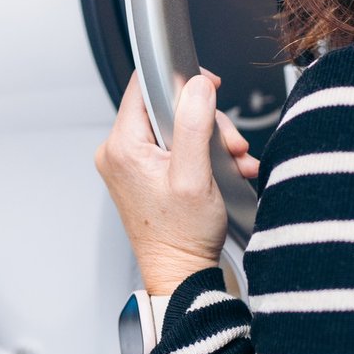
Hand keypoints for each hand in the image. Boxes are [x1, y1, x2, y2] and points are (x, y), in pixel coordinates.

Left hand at [94, 72, 259, 293]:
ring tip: (234, 162)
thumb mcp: (195, 175)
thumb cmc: (183, 236)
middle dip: (206, 121)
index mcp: (122, 146)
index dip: (180, 79)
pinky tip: (225, 170)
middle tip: (231, 144)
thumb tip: (197, 84)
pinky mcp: (142, 174)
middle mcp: (118, 152)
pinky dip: (201, 155)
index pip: (144, 85)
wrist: (180, 274)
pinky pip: (173, 147)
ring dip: (210, 141)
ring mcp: (129, 164)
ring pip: (175, 127)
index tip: (208, 86)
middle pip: (166, 108)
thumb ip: (194, 125)